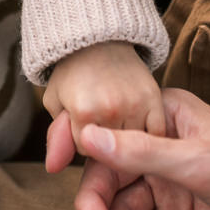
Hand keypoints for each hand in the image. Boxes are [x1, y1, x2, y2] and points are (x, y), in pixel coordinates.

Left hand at [42, 42, 165, 163]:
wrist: (97, 41)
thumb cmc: (72, 74)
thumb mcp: (55, 102)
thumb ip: (56, 138)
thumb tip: (53, 169)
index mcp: (83, 110)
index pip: (87, 150)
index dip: (84, 139)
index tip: (83, 121)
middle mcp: (111, 108)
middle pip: (112, 151)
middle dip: (105, 141)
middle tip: (101, 117)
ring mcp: (135, 103)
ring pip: (135, 145)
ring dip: (127, 137)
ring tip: (118, 118)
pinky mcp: (154, 97)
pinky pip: (157, 134)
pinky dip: (149, 134)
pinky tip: (138, 124)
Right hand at [63, 88, 209, 209]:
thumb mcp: (200, 161)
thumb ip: (141, 152)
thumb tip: (88, 135)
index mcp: (167, 116)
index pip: (111, 126)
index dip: (79, 145)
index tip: (56, 168)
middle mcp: (163, 146)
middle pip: (112, 172)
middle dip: (97, 203)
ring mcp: (170, 182)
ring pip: (124, 205)